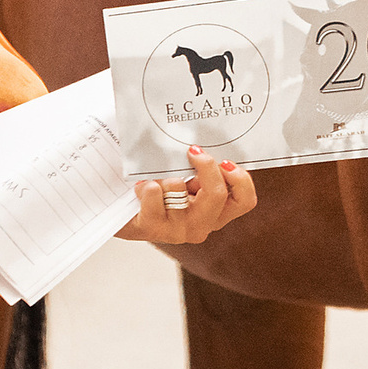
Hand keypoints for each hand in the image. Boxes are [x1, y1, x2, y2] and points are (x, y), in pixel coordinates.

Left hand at [117, 145, 259, 245]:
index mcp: (216, 213)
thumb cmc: (159, 188)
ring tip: (156, 178)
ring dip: (166, 175)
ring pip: (179, 188)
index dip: (240, 179)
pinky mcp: (153, 228)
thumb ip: (204, 167)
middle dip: (206, 166)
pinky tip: (140, 189)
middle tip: (192, 150)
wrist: (122, 210)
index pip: (245, 201)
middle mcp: (201, 226)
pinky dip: (145, 184)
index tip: (224, 160)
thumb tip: (206, 139)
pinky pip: (154, 193)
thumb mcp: (188, 176)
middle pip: (218, 194)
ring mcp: (177, 230)